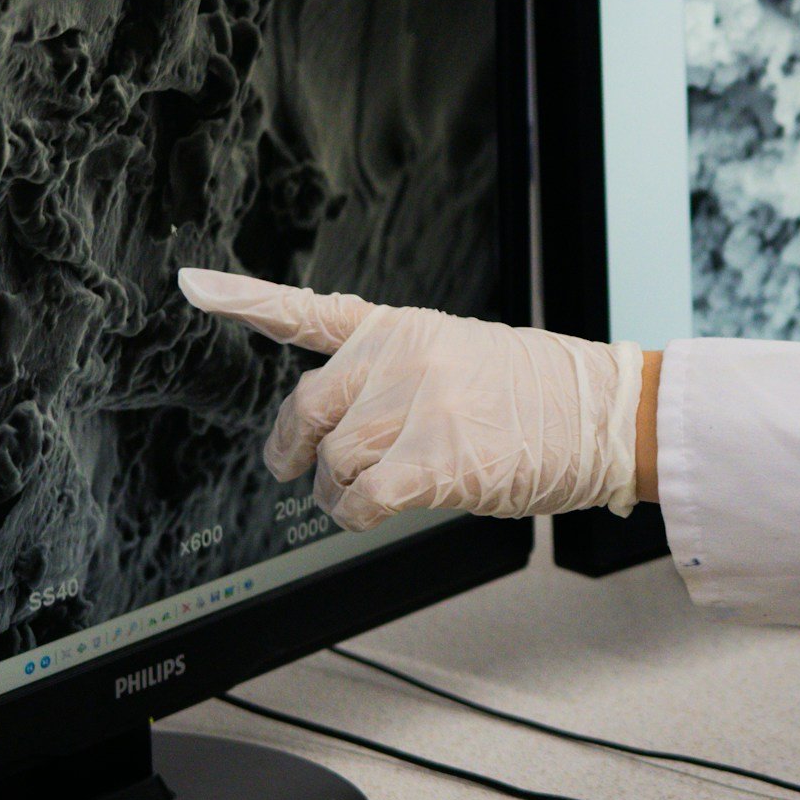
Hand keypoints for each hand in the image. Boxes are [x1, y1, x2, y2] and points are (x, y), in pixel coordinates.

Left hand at [178, 267, 641, 529]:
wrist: (607, 412)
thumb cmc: (546, 392)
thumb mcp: (463, 352)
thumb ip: (398, 373)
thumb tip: (350, 423)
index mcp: (403, 327)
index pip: (310, 311)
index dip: (244, 298)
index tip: (192, 284)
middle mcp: (401, 359)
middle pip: (307, 411)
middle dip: (294, 449)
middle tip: (295, 469)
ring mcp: (416, 408)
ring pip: (332, 465)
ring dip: (339, 493)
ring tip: (371, 496)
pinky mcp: (435, 461)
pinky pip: (359, 500)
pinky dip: (355, 515)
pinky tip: (375, 513)